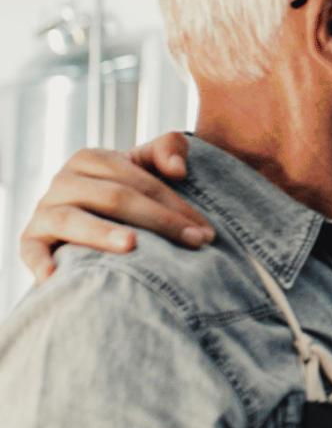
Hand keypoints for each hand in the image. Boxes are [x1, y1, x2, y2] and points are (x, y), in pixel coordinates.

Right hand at [19, 134, 213, 281]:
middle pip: (115, 198)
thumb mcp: (144, 164)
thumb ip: (166, 149)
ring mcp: (44, 210)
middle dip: (160, 221)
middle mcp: (64, 180)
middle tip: (194, 242)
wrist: (84, 213)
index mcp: (92, 159)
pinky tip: (54, 277)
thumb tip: (178, 169)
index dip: (176, 205)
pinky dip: (40, 263)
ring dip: (102, 233)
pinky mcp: (29, 239)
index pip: (140, 181)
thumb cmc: (124, 189)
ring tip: (132, 246)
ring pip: (74, 219)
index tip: (205, 230)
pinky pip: (31, 251)